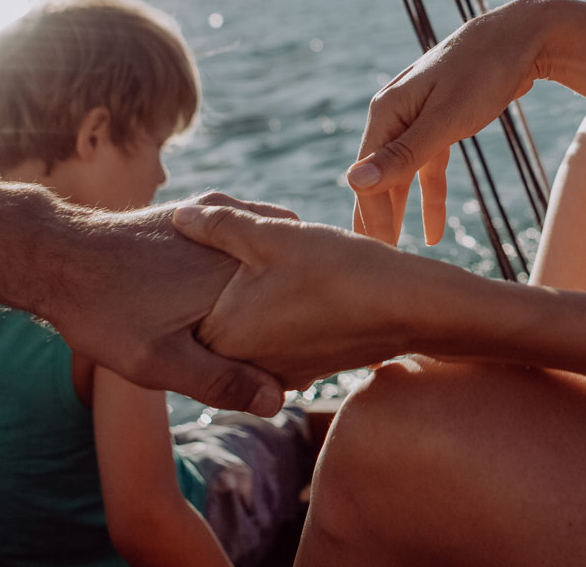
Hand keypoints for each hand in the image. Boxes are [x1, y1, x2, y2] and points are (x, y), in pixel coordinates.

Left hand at [37, 198, 299, 414]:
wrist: (54, 254)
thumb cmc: (104, 312)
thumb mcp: (158, 361)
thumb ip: (218, 381)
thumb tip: (277, 401)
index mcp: (234, 275)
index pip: (288, 310)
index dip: (291, 342)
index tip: (291, 367)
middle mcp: (231, 242)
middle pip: (279, 278)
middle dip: (283, 305)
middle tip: (281, 344)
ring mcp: (211, 225)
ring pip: (259, 255)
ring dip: (265, 278)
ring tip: (257, 312)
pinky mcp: (190, 217)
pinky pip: (232, 240)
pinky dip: (241, 258)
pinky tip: (224, 283)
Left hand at [172, 199, 454, 386]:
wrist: (406, 307)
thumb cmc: (336, 269)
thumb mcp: (273, 236)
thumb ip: (219, 225)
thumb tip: (179, 214)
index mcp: (222, 337)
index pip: (181, 308)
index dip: (184, 269)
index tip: (185, 243)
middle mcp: (243, 365)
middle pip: (213, 319)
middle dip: (217, 284)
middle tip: (220, 248)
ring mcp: (276, 372)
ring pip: (247, 328)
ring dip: (250, 299)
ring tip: (270, 263)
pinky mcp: (305, 369)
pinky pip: (276, 338)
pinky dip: (278, 313)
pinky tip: (297, 283)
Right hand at [348, 0, 553, 245]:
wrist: (522, 37)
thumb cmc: (483, 72)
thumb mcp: (445, 119)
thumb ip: (402, 155)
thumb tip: (353, 182)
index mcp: (386, 112)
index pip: (368, 176)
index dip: (372, 217)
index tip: (379, 259)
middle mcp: (394, 115)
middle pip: (378, 177)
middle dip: (377, 219)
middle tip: (377, 267)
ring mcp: (416, 118)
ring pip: (402, 176)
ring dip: (400, 213)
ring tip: (397, 256)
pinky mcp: (440, 123)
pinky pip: (427, 167)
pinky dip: (429, 197)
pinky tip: (433, 231)